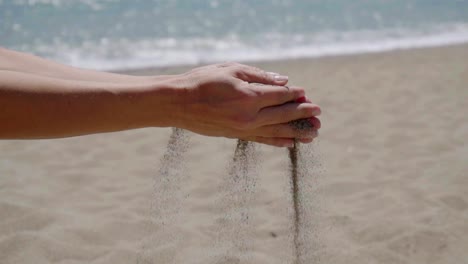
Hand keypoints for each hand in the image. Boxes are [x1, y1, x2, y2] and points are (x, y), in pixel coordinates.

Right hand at [169, 62, 320, 146]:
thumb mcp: (232, 70)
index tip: (305, 93)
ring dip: (296, 132)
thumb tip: (284, 81)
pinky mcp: (236, 136)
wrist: (178, 103)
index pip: (280, 96)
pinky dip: (277, 141)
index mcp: (249, 97)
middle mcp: (249, 116)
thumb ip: (260, 76)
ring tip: (313, 134)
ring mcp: (243, 129)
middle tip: (319, 114)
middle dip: (303, 114)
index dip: (295, 94)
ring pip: (276, 131)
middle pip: (283, 115)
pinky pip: (262, 140)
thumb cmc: (203, 81)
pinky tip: (290, 143)